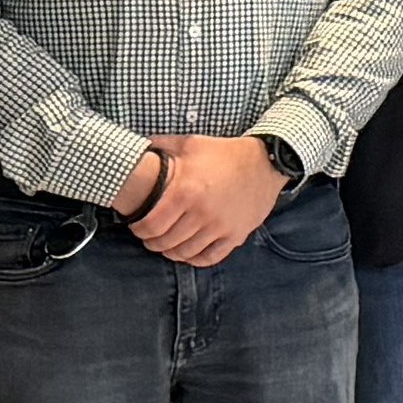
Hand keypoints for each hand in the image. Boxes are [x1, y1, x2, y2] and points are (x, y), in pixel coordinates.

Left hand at [130, 134, 285, 267]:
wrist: (266, 162)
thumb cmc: (224, 154)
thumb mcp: (190, 143)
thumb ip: (161, 146)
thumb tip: (137, 148)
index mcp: (186, 192)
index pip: (151, 225)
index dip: (139, 229)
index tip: (137, 226)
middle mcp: (202, 213)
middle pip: (166, 242)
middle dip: (152, 241)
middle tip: (150, 236)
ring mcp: (221, 227)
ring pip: (185, 252)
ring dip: (171, 252)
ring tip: (167, 244)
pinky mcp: (236, 235)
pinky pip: (210, 257)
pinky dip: (195, 259)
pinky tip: (189, 252)